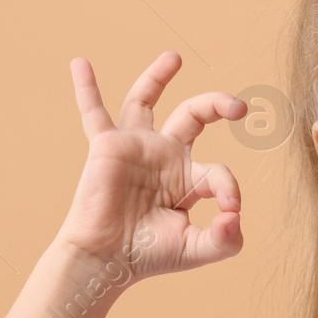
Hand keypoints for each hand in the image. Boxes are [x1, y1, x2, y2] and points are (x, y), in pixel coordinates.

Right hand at [54, 51, 246, 283]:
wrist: (108, 260)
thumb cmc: (149, 256)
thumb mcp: (197, 249)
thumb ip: (226, 239)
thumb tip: (236, 217)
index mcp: (188, 179)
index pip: (219, 171)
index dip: (229, 189)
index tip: (230, 210)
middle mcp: (164, 157)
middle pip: (193, 116)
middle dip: (217, 105)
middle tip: (238, 107)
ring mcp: (136, 148)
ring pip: (146, 101)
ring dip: (157, 76)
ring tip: (174, 57)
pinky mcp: (107, 146)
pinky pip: (93, 111)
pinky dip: (86, 87)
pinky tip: (79, 63)